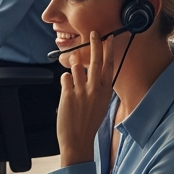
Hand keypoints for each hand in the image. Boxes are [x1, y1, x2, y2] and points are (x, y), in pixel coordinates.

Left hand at [57, 31, 117, 167]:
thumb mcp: (100, 104)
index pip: (109, 65)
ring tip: (74, 78)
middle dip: (95, 44)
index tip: (109, 38)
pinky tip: (67, 91)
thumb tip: (92, 72)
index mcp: (105, 91)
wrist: (78, 140)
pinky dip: (65, 82)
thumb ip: (98, 88)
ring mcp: (81, 91)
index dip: (109, 50)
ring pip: (76, 67)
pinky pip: (64, 78)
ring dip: (74, 68)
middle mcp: (95, 89)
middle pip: (95, 60)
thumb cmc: (89, 123)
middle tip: (93, 33)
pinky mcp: (68, 95)